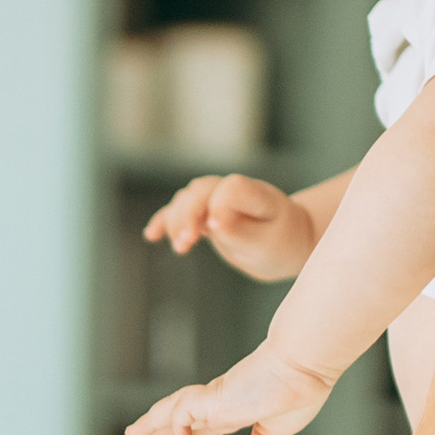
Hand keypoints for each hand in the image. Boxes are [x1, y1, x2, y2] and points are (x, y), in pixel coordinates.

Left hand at [126, 345, 330, 434]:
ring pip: (174, 409)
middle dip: (160, 429)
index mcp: (239, 406)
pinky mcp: (215, 396)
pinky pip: (185, 412)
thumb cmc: (301, 389)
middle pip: (182, 417)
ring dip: (153, 423)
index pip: (208, 424)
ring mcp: (217, 397)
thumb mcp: (281, 427)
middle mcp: (223, 401)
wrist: (306, 367)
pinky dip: (177, 425)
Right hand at [141, 174, 314, 280]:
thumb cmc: (279, 244)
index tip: (214, 229)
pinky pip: (180, 210)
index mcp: (258, 194)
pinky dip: (165, 221)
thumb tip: (214, 223)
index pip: (232, 188)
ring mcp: (217, 198)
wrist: (283, 243)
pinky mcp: (204, 211)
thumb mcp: (266, 244)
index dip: (218, 205)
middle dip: (188, 215)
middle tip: (184, 244)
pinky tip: (151, 235)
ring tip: (181, 247)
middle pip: (202, 190)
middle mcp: (235, 190)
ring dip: (177, 220)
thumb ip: (241, 232)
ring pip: (188, 198)